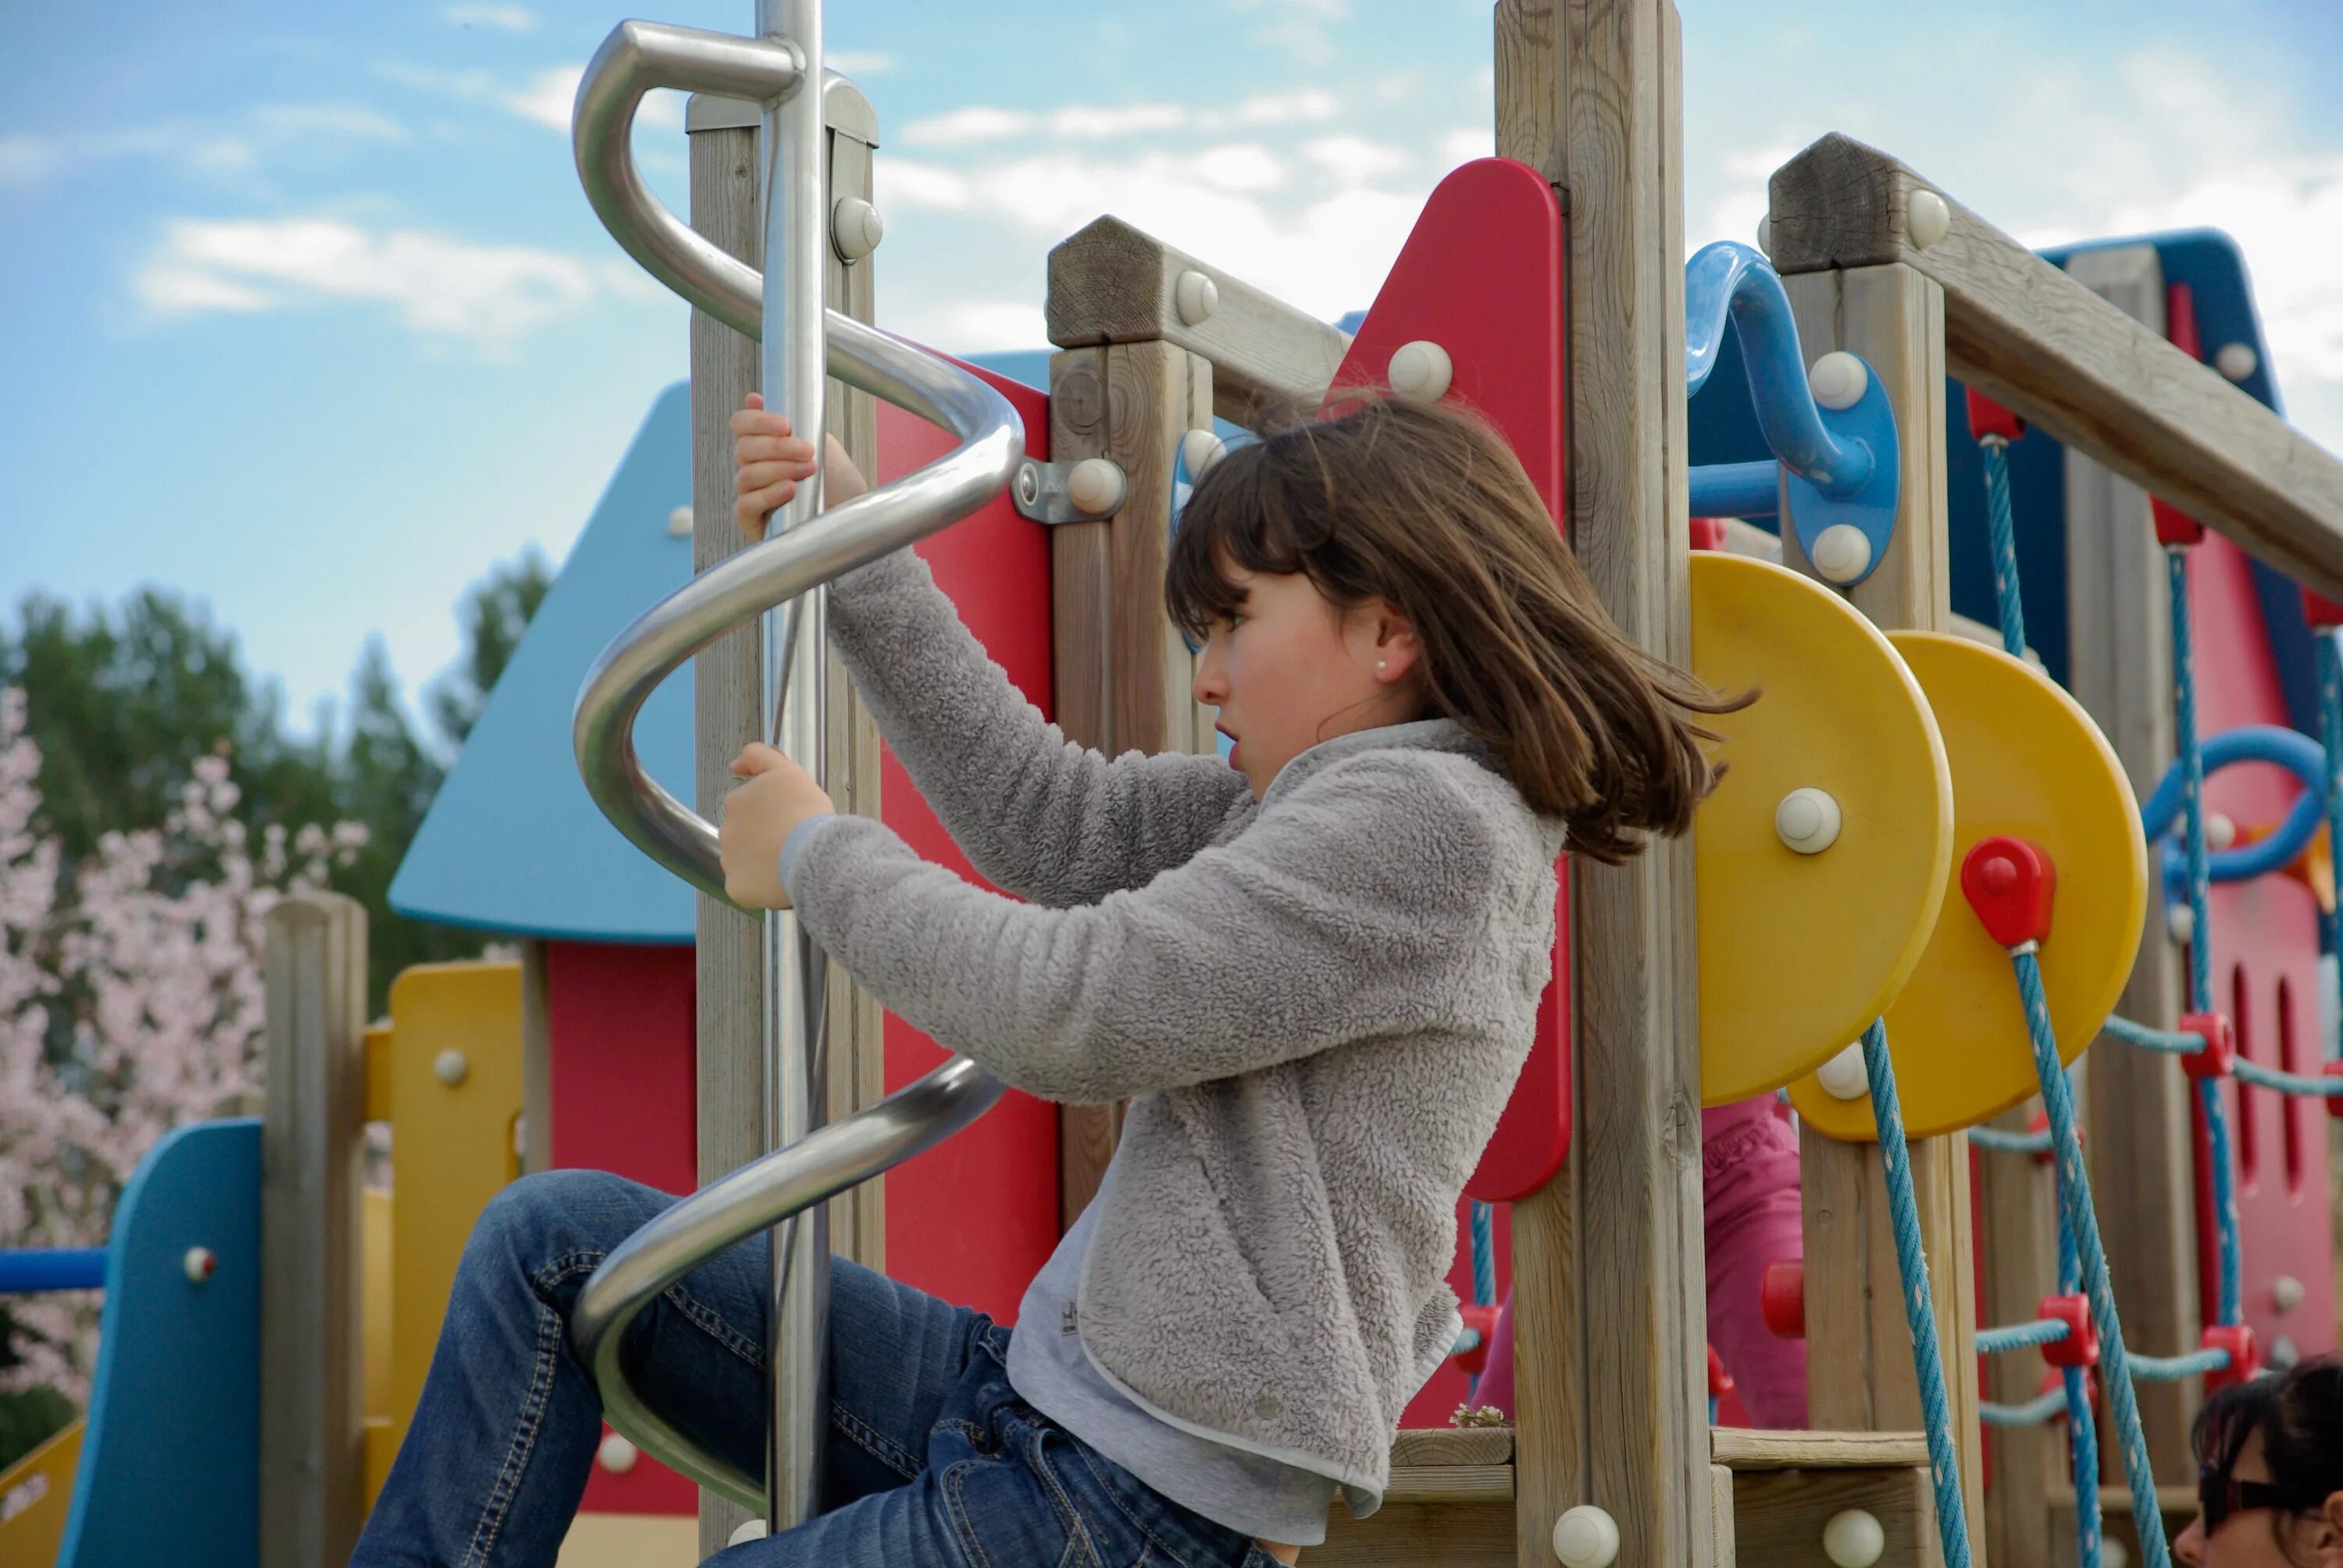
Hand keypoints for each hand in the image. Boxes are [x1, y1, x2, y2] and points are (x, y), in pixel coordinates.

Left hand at [720, 743, 835, 908]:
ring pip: (743, 861)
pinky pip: (745, 888)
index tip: (788, 817)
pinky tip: (778, 881)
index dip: (769, 812)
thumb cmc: (805, 811)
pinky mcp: (736, 888)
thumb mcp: (786, 770)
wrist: (813, 853)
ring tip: (787, 862)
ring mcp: (729, 861)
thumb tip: (734, 764)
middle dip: (761, 837)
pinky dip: (759, 886)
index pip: (748, 807)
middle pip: (743, 834)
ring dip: (760, 861)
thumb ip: (758, 756)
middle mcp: (726, 830)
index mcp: (736, 802)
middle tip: (790, 840)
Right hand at [731, 393, 869, 539]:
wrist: (852, 512)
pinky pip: (745, 506)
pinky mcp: (752, 521)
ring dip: (779, 469)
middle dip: (778, 447)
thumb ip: (790, 420)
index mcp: (763, 445)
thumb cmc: (836, 480)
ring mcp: (750, 495)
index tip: (786, 425)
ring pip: (746, 476)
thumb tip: (752, 398)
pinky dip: (767, 495)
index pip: (741, 425)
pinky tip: (789, 490)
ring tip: (808, 470)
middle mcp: (752, 468)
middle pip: (743, 449)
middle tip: (807, 450)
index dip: (757, 421)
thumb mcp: (819, 441)